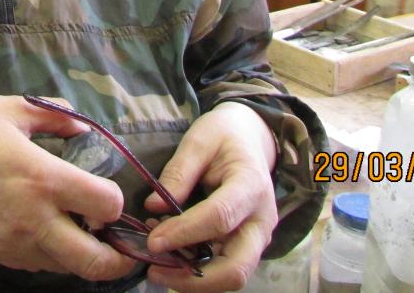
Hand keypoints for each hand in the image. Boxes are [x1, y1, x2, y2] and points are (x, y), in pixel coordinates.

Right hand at [0, 95, 136, 280]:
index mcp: (43, 178)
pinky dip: (53, 255)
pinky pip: (38, 265)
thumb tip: (85, 129)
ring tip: (83, 232)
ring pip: (68, 269)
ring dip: (83, 255)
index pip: (107, 206)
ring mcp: (14, 243)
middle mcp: (34, 219)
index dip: (116, 200)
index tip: (107, 190)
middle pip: (96, 262)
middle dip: (118, 257)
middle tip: (121, 241)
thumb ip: (55, 117)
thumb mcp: (10, 108)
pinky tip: (48, 230)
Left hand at [143, 103, 277, 291]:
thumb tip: (154, 208)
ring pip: (232, 276)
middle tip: (155, 272)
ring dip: (194, 278)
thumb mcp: (199, 140)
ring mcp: (258, 237)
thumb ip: (178, 172)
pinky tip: (172, 257)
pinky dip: (198, 271)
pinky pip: (226, 267)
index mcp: (251, 186)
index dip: (184, 233)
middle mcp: (261, 220)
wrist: (251, 138)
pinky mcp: (248, 245)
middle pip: (236, 267)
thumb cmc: (224, 135)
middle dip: (194, 278)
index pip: (219, 218)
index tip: (152, 241)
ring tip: (158, 265)